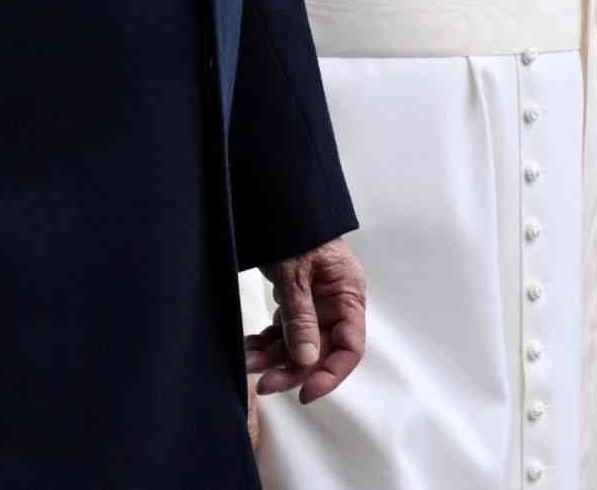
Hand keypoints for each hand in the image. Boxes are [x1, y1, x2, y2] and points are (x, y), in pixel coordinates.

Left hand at [246, 237, 365, 404]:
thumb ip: (302, 316)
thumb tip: (308, 360)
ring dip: (273, 356)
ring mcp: (315, 304)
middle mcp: (335, 304)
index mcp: (348, 296)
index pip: (350, 347)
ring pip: (297, 344)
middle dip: (292, 369)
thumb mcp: (296, 273)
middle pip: (320, 351)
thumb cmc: (297, 229)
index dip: (332, 374)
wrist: (278, 203)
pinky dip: (266, 341)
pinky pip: (283, 331)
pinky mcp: (296, 301)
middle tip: (265, 383)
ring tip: (247, 360)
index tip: (307, 392)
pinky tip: (249, 347)